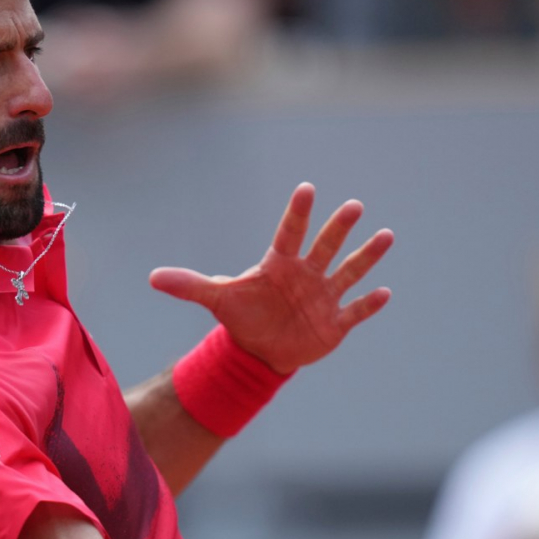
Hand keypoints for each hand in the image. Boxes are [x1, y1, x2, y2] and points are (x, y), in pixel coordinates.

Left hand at [150, 182, 392, 374]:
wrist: (260, 349)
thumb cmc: (242, 316)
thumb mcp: (216, 300)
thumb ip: (189, 286)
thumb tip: (152, 278)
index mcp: (279, 264)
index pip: (289, 234)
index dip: (297, 213)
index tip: (307, 189)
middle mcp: (306, 274)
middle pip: (324, 247)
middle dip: (338, 229)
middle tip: (353, 206)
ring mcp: (323, 296)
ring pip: (348, 272)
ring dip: (366, 256)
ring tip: (386, 236)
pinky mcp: (334, 322)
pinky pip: (355, 310)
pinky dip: (369, 304)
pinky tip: (385, 292)